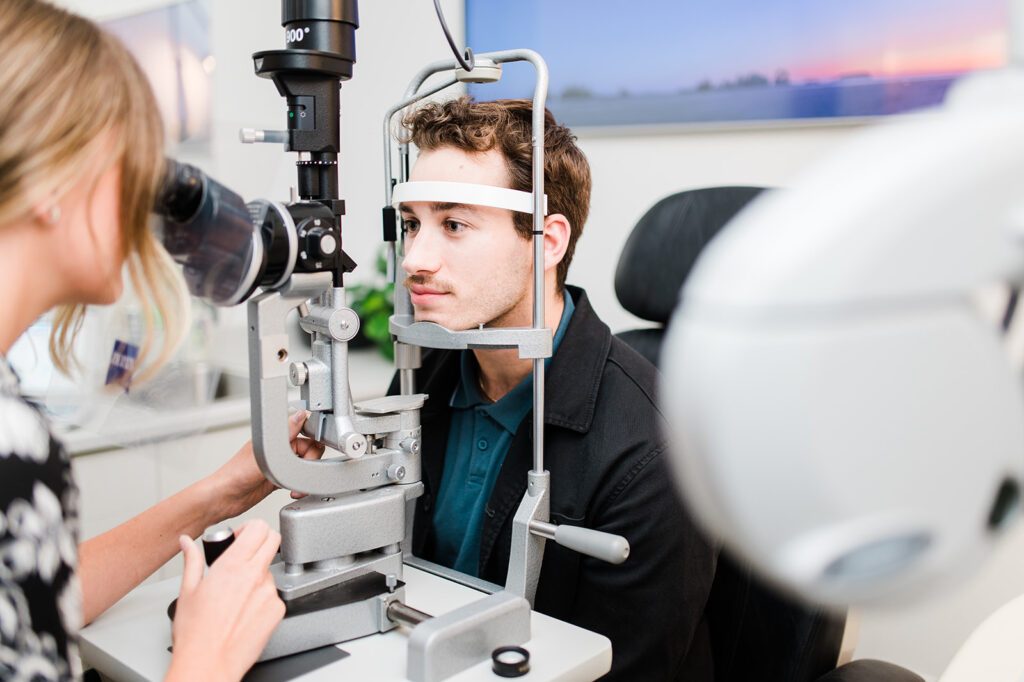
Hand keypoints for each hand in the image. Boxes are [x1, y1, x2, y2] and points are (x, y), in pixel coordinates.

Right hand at [165, 521, 284, 681]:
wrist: (208, 664)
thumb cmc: (195, 634)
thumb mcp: (187, 591)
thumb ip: (192, 560)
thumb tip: (187, 543)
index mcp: (233, 565)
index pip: (259, 527)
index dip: (250, 528)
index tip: (240, 537)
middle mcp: (255, 576)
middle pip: (273, 540)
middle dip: (259, 542)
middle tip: (244, 555)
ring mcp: (270, 593)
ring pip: (271, 570)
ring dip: (258, 574)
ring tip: (237, 594)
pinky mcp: (277, 610)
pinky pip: (274, 594)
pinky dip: (262, 597)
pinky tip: (245, 610)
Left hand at [212, 410, 326, 518]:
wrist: (224, 498)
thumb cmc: (234, 474)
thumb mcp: (263, 452)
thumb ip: (284, 434)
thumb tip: (301, 414)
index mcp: (274, 435)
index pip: (303, 428)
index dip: (313, 437)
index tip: (313, 451)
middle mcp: (278, 448)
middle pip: (310, 449)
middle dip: (311, 462)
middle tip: (303, 471)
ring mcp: (279, 464)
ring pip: (305, 465)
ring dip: (305, 476)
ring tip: (296, 485)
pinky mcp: (279, 479)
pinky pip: (298, 478)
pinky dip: (300, 486)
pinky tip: (293, 491)